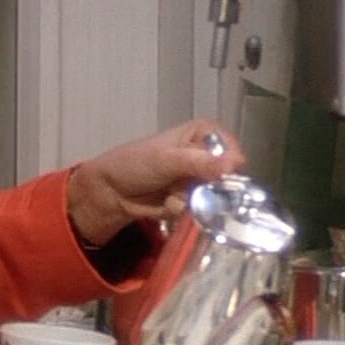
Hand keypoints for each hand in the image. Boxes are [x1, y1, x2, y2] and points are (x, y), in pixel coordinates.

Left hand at [66, 119, 244, 245]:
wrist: (111, 192)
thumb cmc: (134, 164)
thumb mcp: (166, 159)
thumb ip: (198, 162)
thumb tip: (233, 165)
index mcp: (203, 134)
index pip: (233, 149)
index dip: (228, 166)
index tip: (216, 176)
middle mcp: (208, 155)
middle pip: (230, 177)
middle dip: (209, 188)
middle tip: (186, 186)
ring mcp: (201, 179)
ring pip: (216, 197)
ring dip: (193, 200)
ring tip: (171, 193)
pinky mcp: (194, 200)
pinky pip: (202, 210)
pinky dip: (184, 209)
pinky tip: (167, 203)